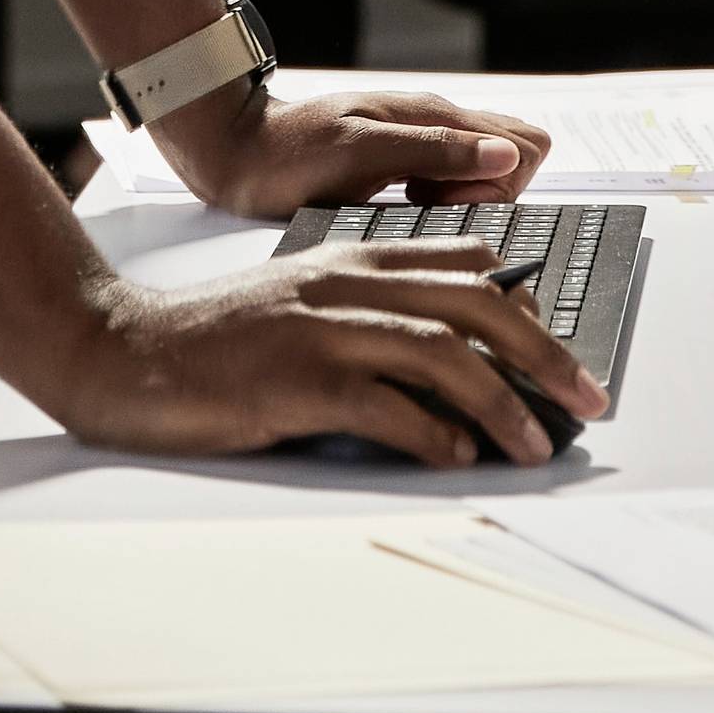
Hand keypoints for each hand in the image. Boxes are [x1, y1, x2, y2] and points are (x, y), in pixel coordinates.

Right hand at [59, 243, 609, 466]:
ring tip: (535, 442)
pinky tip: (457, 454)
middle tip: (586, 397)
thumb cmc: (220, 340)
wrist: (127, 350)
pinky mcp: (293, 378)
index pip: (467, 264)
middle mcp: (349, 283)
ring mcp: (322, 327)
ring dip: (501, 401)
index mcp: (356, 258)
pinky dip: (430, 430)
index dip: (527, 306)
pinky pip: (382, 402)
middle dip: (543, 352)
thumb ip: (373, 308)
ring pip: (441, 351)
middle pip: (474, 303)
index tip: (565, 351)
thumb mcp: (306, 300)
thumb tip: (452, 352)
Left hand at [154, 80, 554, 213]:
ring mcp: (423, 142)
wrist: (238, 152)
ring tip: (409, 206)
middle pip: (516, 159)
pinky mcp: (405, 162)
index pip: (526, 144)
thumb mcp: (359, 154)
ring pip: (485, 175)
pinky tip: (399, 208)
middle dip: (491, 195)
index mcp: (434, 115)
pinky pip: (453, 185)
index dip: (503, 184)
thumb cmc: (289, 155)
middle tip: (429, 205)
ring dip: (462, 201)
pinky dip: (439, 204)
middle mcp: (438, 124)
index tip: (450, 200)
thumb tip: (506, 157)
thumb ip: (434, 151)